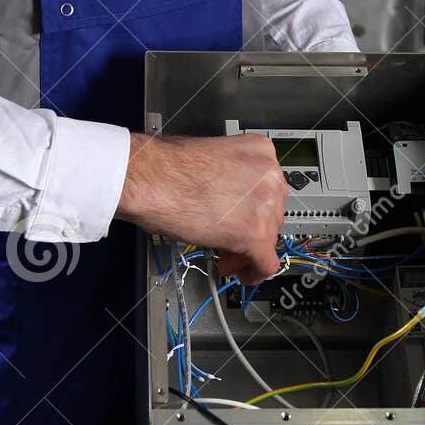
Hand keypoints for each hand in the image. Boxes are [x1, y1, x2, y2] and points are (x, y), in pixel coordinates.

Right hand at [116, 131, 285, 283]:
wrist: (151, 179)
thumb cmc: (167, 166)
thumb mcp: (213, 156)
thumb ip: (232, 176)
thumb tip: (231, 195)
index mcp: (260, 152)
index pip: (269, 189)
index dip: (252, 207)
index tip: (241, 216)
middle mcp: (270, 175)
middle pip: (272, 213)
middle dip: (250, 228)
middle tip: (227, 237)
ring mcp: (266, 205)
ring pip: (270, 238)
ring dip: (247, 249)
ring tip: (223, 252)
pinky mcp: (256, 235)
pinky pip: (267, 264)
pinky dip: (254, 272)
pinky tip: (240, 272)